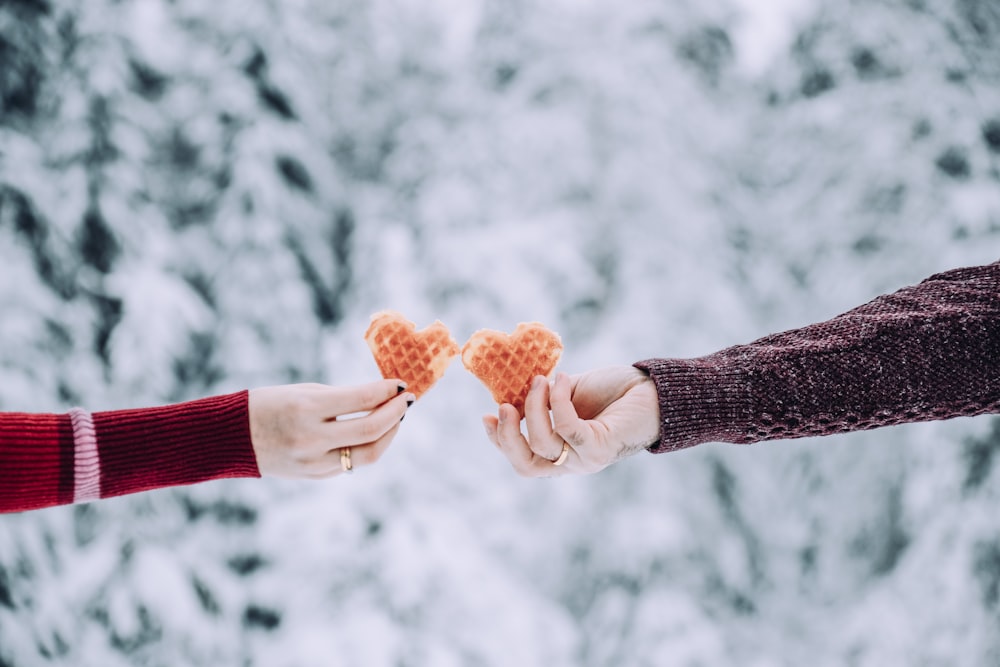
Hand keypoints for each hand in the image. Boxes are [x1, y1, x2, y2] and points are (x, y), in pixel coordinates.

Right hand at [249, 381, 414, 477]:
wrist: (231, 438)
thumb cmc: (270, 405)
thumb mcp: (304, 393)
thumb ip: (344, 397)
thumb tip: (384, 397)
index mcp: (306, 409)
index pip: (361, 400)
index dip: (387, 390)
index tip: (402, 383)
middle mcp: (312, 439)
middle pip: (371, 431)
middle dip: (396, 414)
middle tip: (407, 400)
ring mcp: (314, 463)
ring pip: (368, 454)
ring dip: (389, 434)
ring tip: (396, 417)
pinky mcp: (315, 476)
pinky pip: (352, 462)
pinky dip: (368, 446)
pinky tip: (376, 432)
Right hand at [482, 367, 659, 476]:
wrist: (655, 390)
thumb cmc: (615, 392)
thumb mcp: (569, 393)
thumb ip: (544, 399)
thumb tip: (512, 389)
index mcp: (562, 454)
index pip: (522, 460)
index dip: (499, 441)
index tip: (485, 415)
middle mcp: (572, 463)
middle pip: (525, 465)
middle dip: (507, 437)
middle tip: (503, 406)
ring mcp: (586, 459)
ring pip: (542, 444)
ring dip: (534, 407)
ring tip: (541, 379)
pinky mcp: (599, 447)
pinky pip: (566, 427)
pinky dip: (558, 400)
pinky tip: (564, 378)